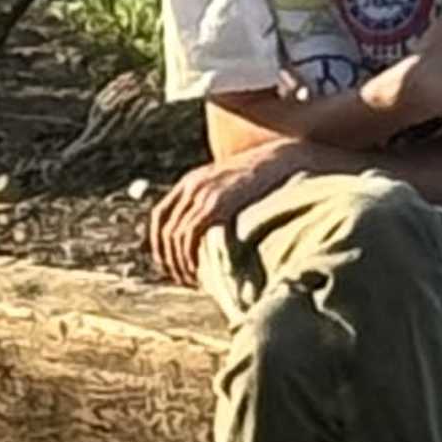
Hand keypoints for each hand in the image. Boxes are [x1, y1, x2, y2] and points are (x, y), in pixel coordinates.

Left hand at [147, 151, 281, 286]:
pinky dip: (188, 256)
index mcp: (192, 181)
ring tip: (193, 280)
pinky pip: (190, 234)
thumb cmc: (263, 179)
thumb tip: (216, 234)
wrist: (282, 160)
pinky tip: (198, 271)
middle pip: (165, 230)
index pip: (160, 216)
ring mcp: (203, 193)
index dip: (159, 244)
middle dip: (169, 260)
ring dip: (179, 264)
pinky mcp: (217, 203)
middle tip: (182, 280)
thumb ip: (219, 202)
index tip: (170, 265)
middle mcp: (192, 185)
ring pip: (175, 236)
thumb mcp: (232, 185)